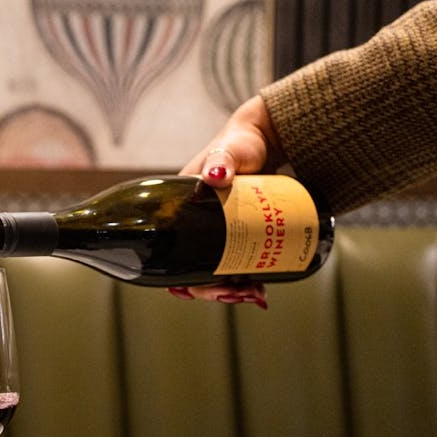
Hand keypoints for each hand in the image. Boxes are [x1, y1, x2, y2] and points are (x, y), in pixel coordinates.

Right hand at [173, 95, 284, 307]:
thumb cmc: (240, 143)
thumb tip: (216, 174)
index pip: (169, 255)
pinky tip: (260, 290)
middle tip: (240, 293)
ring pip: (218, 273)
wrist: (268, 141)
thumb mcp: (227, 151)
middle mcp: (194, 228)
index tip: (196, 289)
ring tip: (255, 294)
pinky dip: (246, 282)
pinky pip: (237, 265)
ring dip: (232, 292)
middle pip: (195, 271)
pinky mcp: (240, 237)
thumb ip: (220, 159)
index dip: (180, 279)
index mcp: (179, 213)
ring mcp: (219, 235)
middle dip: (214, 290)